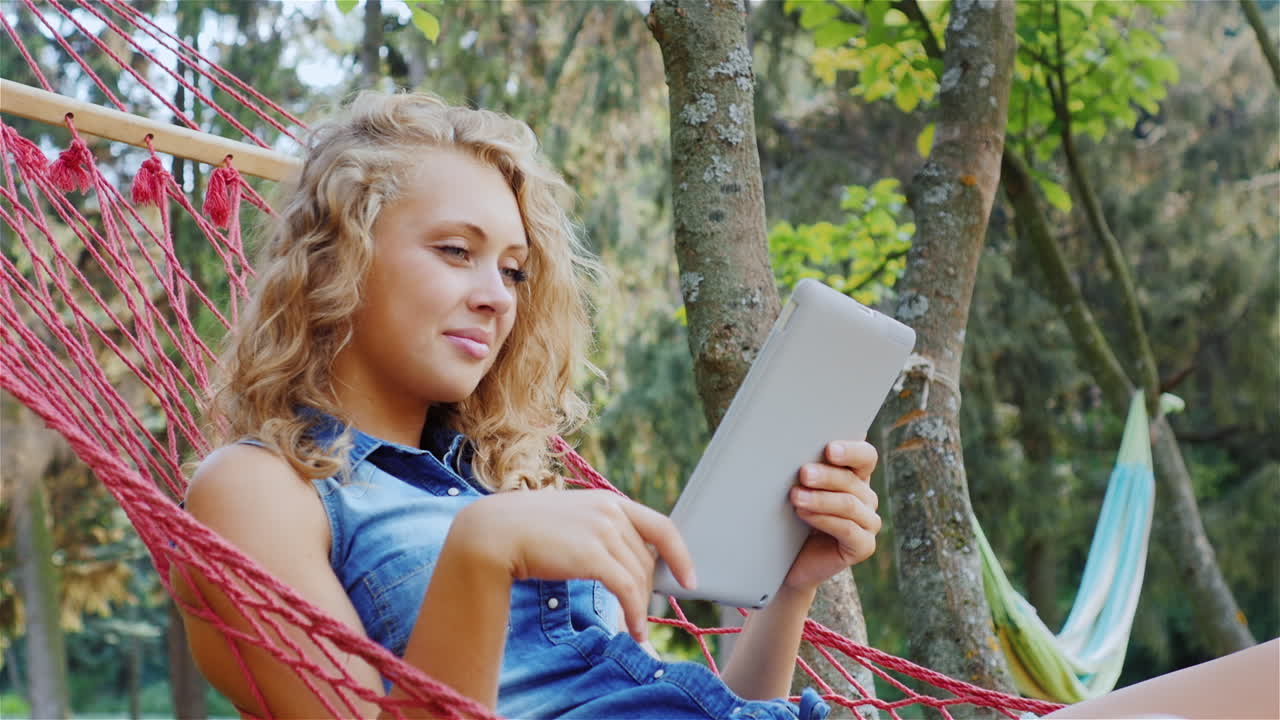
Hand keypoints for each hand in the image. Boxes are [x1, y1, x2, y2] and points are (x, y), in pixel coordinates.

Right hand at [452, 489, 695, 643]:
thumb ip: (599, 532)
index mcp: (608, 501)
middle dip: (648, 591)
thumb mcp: (571, 522)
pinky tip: (633, 630)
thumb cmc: (528, 532)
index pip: (661, 526)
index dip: (680, 554)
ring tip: (638, 630)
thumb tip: (625, 561)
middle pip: (648, 559)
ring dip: (641, 608)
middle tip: (641, 614)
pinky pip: (626, 589)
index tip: (689, 577)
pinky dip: (634, 613)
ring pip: (638, 576)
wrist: (495, 534)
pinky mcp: (592, 554)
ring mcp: (602, 530)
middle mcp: (610, 511)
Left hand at [782, 440, 880, 591]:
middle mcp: (867, 498)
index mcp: (856, 476)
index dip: (851, 450)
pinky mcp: (864, 546)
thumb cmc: (793, 518)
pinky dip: (824, 520)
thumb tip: (792, 450)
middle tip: (803, 473)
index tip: (829, 449)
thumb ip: (807, 472)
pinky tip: (805, 514)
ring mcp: (869, 523)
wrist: (792, 561)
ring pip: (849, 504)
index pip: (865, 456)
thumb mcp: (800, 490)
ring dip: (820, 499)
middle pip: (852, 480)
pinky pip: (848, 529)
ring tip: (795, 496)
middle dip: (826, 476)